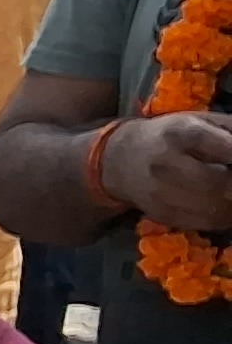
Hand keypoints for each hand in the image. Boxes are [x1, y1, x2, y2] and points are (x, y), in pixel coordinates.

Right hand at [107, 112, 231, 235]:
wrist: (122, 161)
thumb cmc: (170, 137)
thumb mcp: (200, 122)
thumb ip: (231, 131)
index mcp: (181, 133)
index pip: (227, 148)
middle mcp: (166, 165)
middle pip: (222, 184)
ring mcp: (162, 193)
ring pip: (218, 208)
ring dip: (231, 202)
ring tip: (230, 191)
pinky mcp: (163, 214)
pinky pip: (207, 222)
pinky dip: (225, 216)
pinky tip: (225, 204)